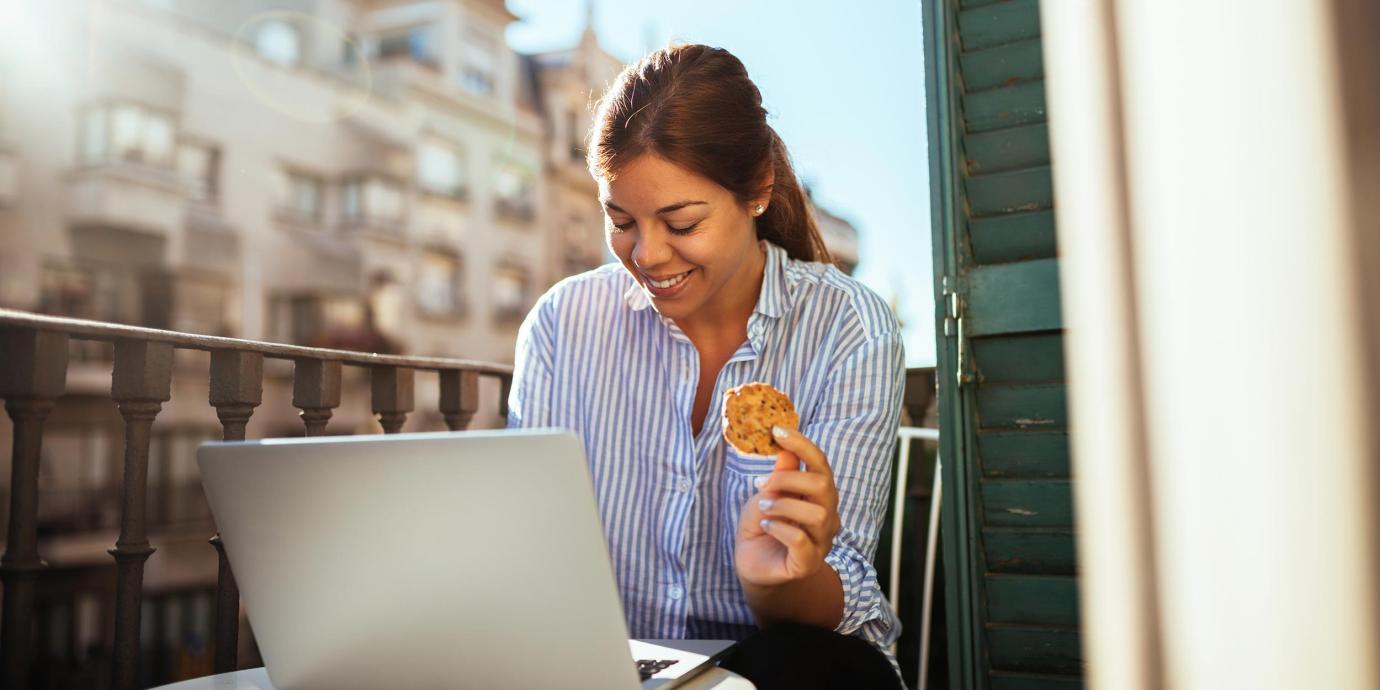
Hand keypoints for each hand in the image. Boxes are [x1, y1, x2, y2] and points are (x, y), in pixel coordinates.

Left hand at [734, 426, 840, 586]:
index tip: (777, 431)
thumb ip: (780, 474)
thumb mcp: (766, 494)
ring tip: (763, 509)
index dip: (802, 444)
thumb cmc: (763, 525)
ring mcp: (821, 540)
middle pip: (824, 486)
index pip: (820, 463)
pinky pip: (802, 541)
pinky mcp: (808, 562)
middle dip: (789, 479)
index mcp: (818, 495)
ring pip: (817, 514)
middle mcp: (827, 515)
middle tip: (762, 484)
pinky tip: (765, 526)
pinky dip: (780, 529)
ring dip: (784, 505)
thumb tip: (785, 445)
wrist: (754, 565)